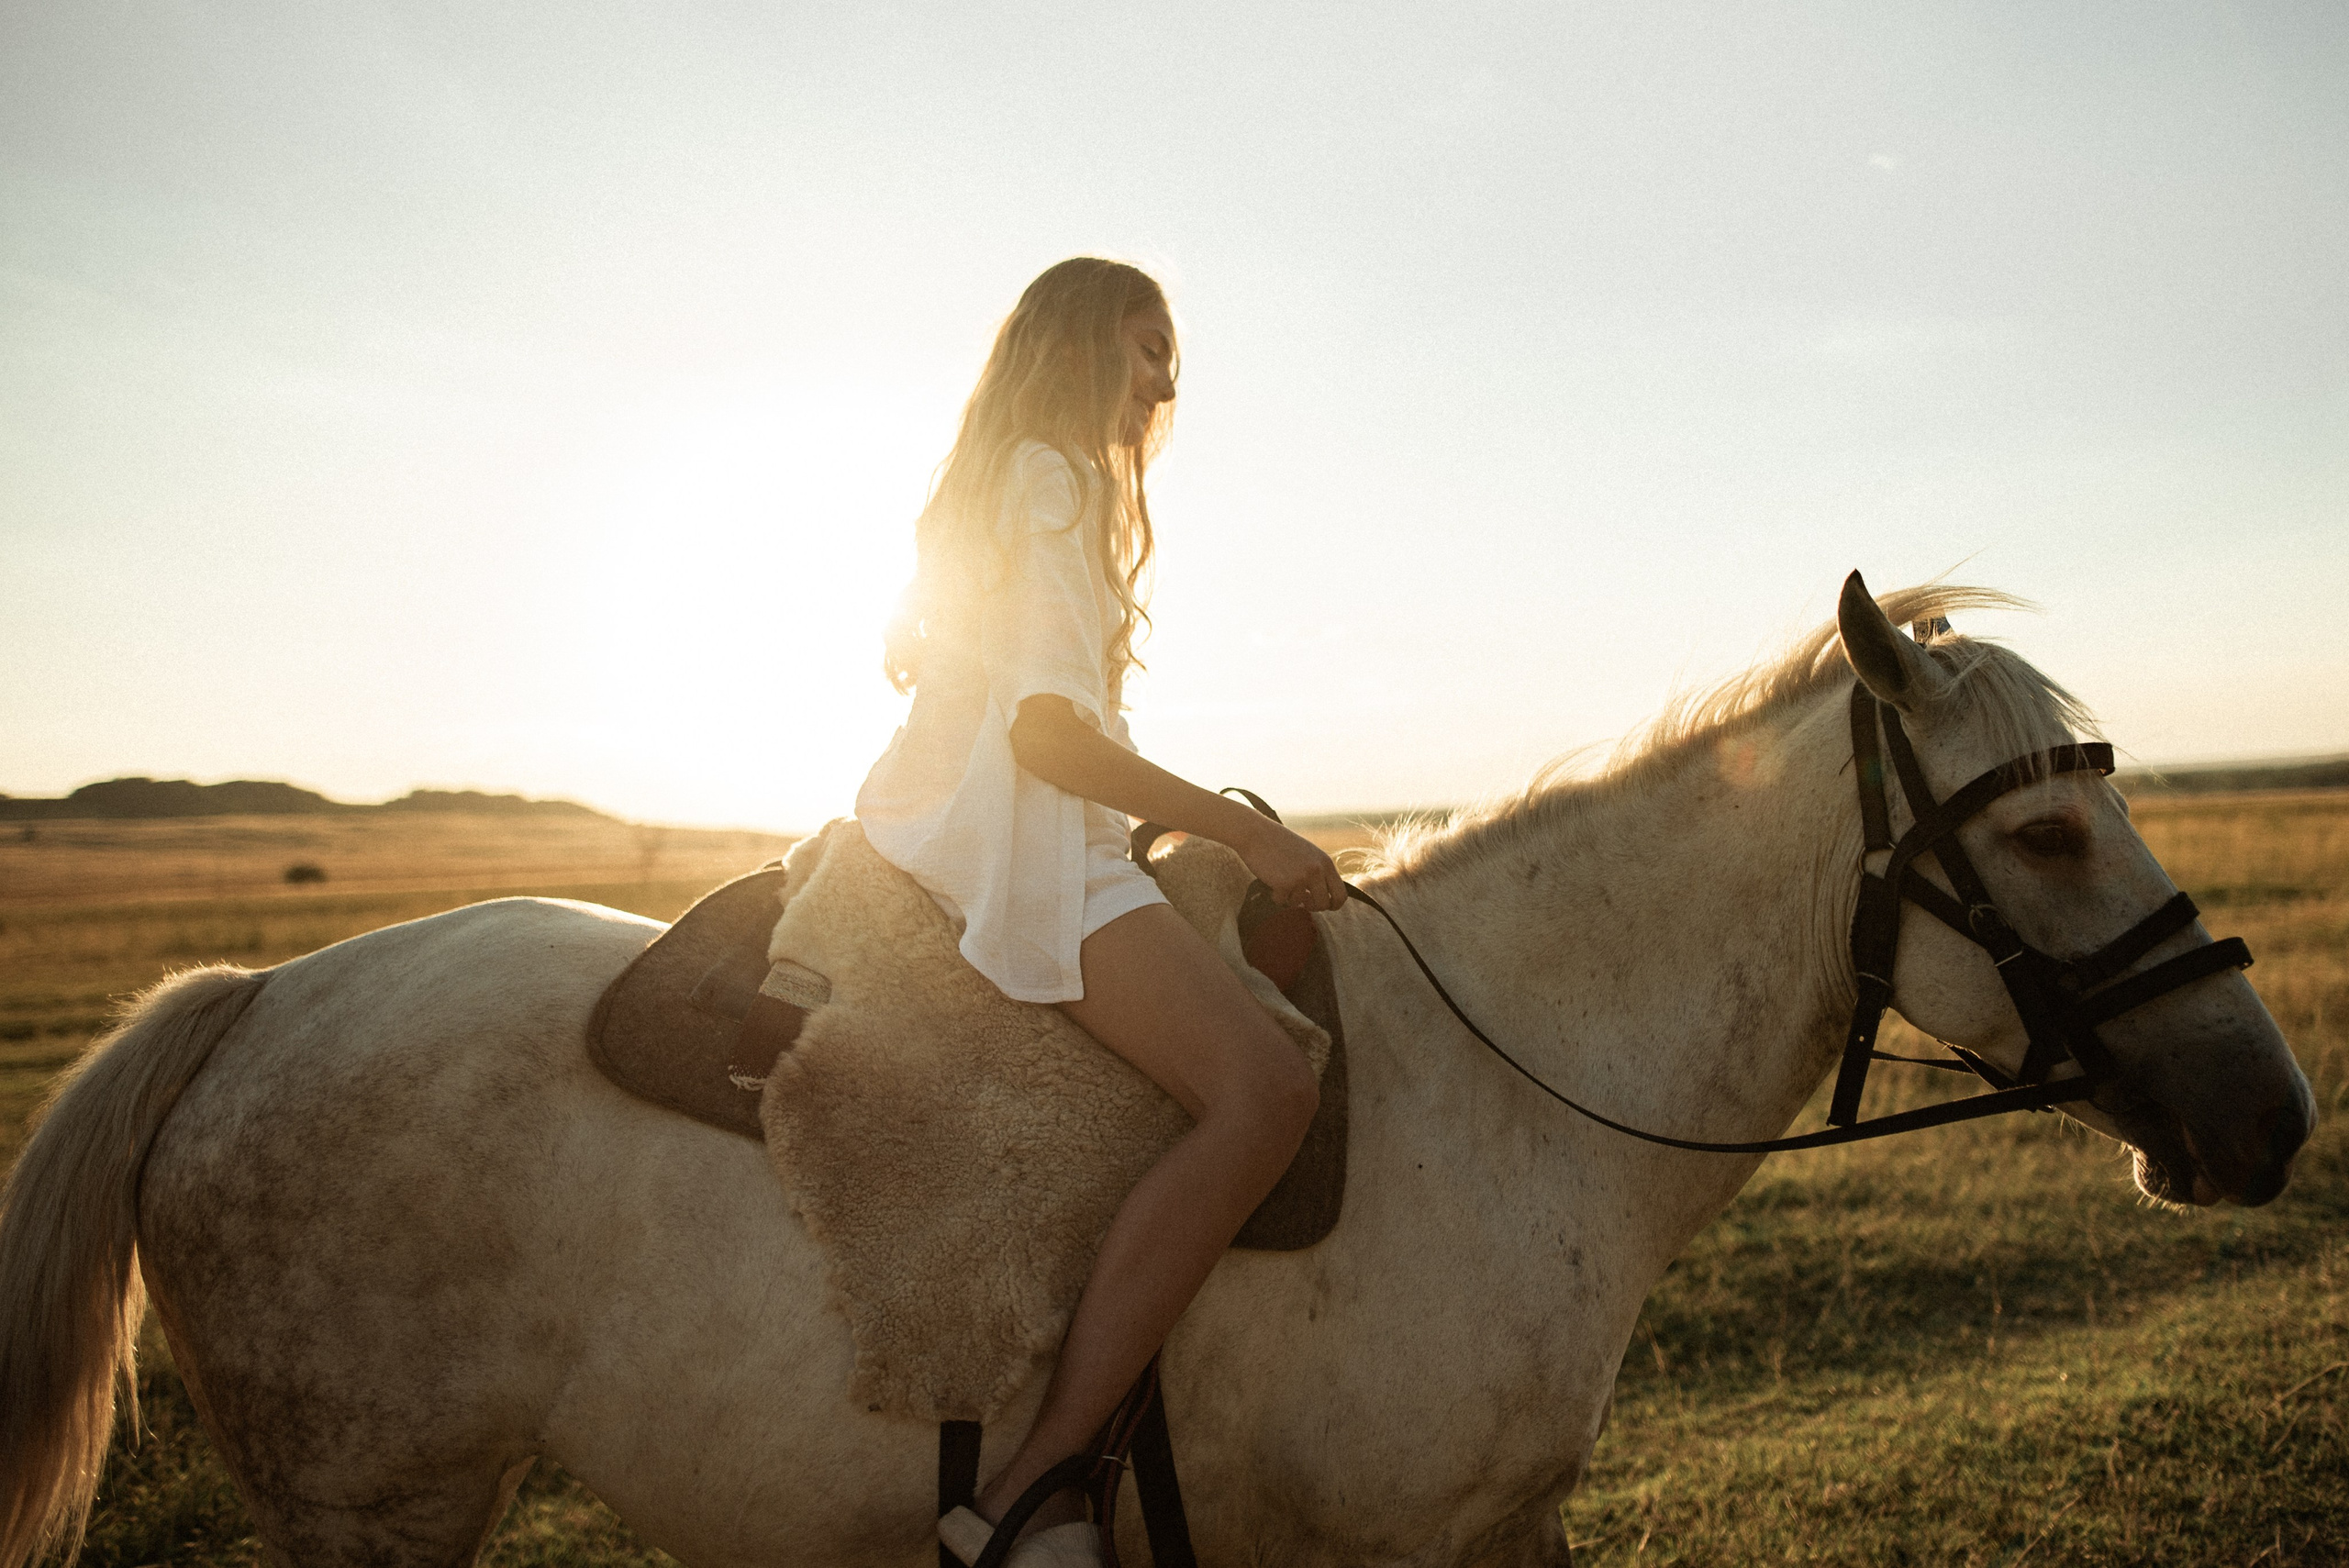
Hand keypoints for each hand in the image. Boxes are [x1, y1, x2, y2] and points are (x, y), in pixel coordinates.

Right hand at [1232, 818, 1349, 912]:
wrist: (1257, 834)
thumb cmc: (1279, 843)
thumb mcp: (1308, 854)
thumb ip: (1319, 871)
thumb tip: (1325, 896)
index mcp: (1325, 862)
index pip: (1341, 894)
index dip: (1333, 904)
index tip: (1324, 906)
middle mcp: (1317, 870)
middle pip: (1323, 904)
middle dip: (1312, 906)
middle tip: (1303, 901)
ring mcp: (1301, 877)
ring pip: (1300, 903)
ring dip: (1290, 897)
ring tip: (1281, 881)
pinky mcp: (1284, 884)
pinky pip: (1282, 901)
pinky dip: (1276, 895)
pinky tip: (1271, 880)